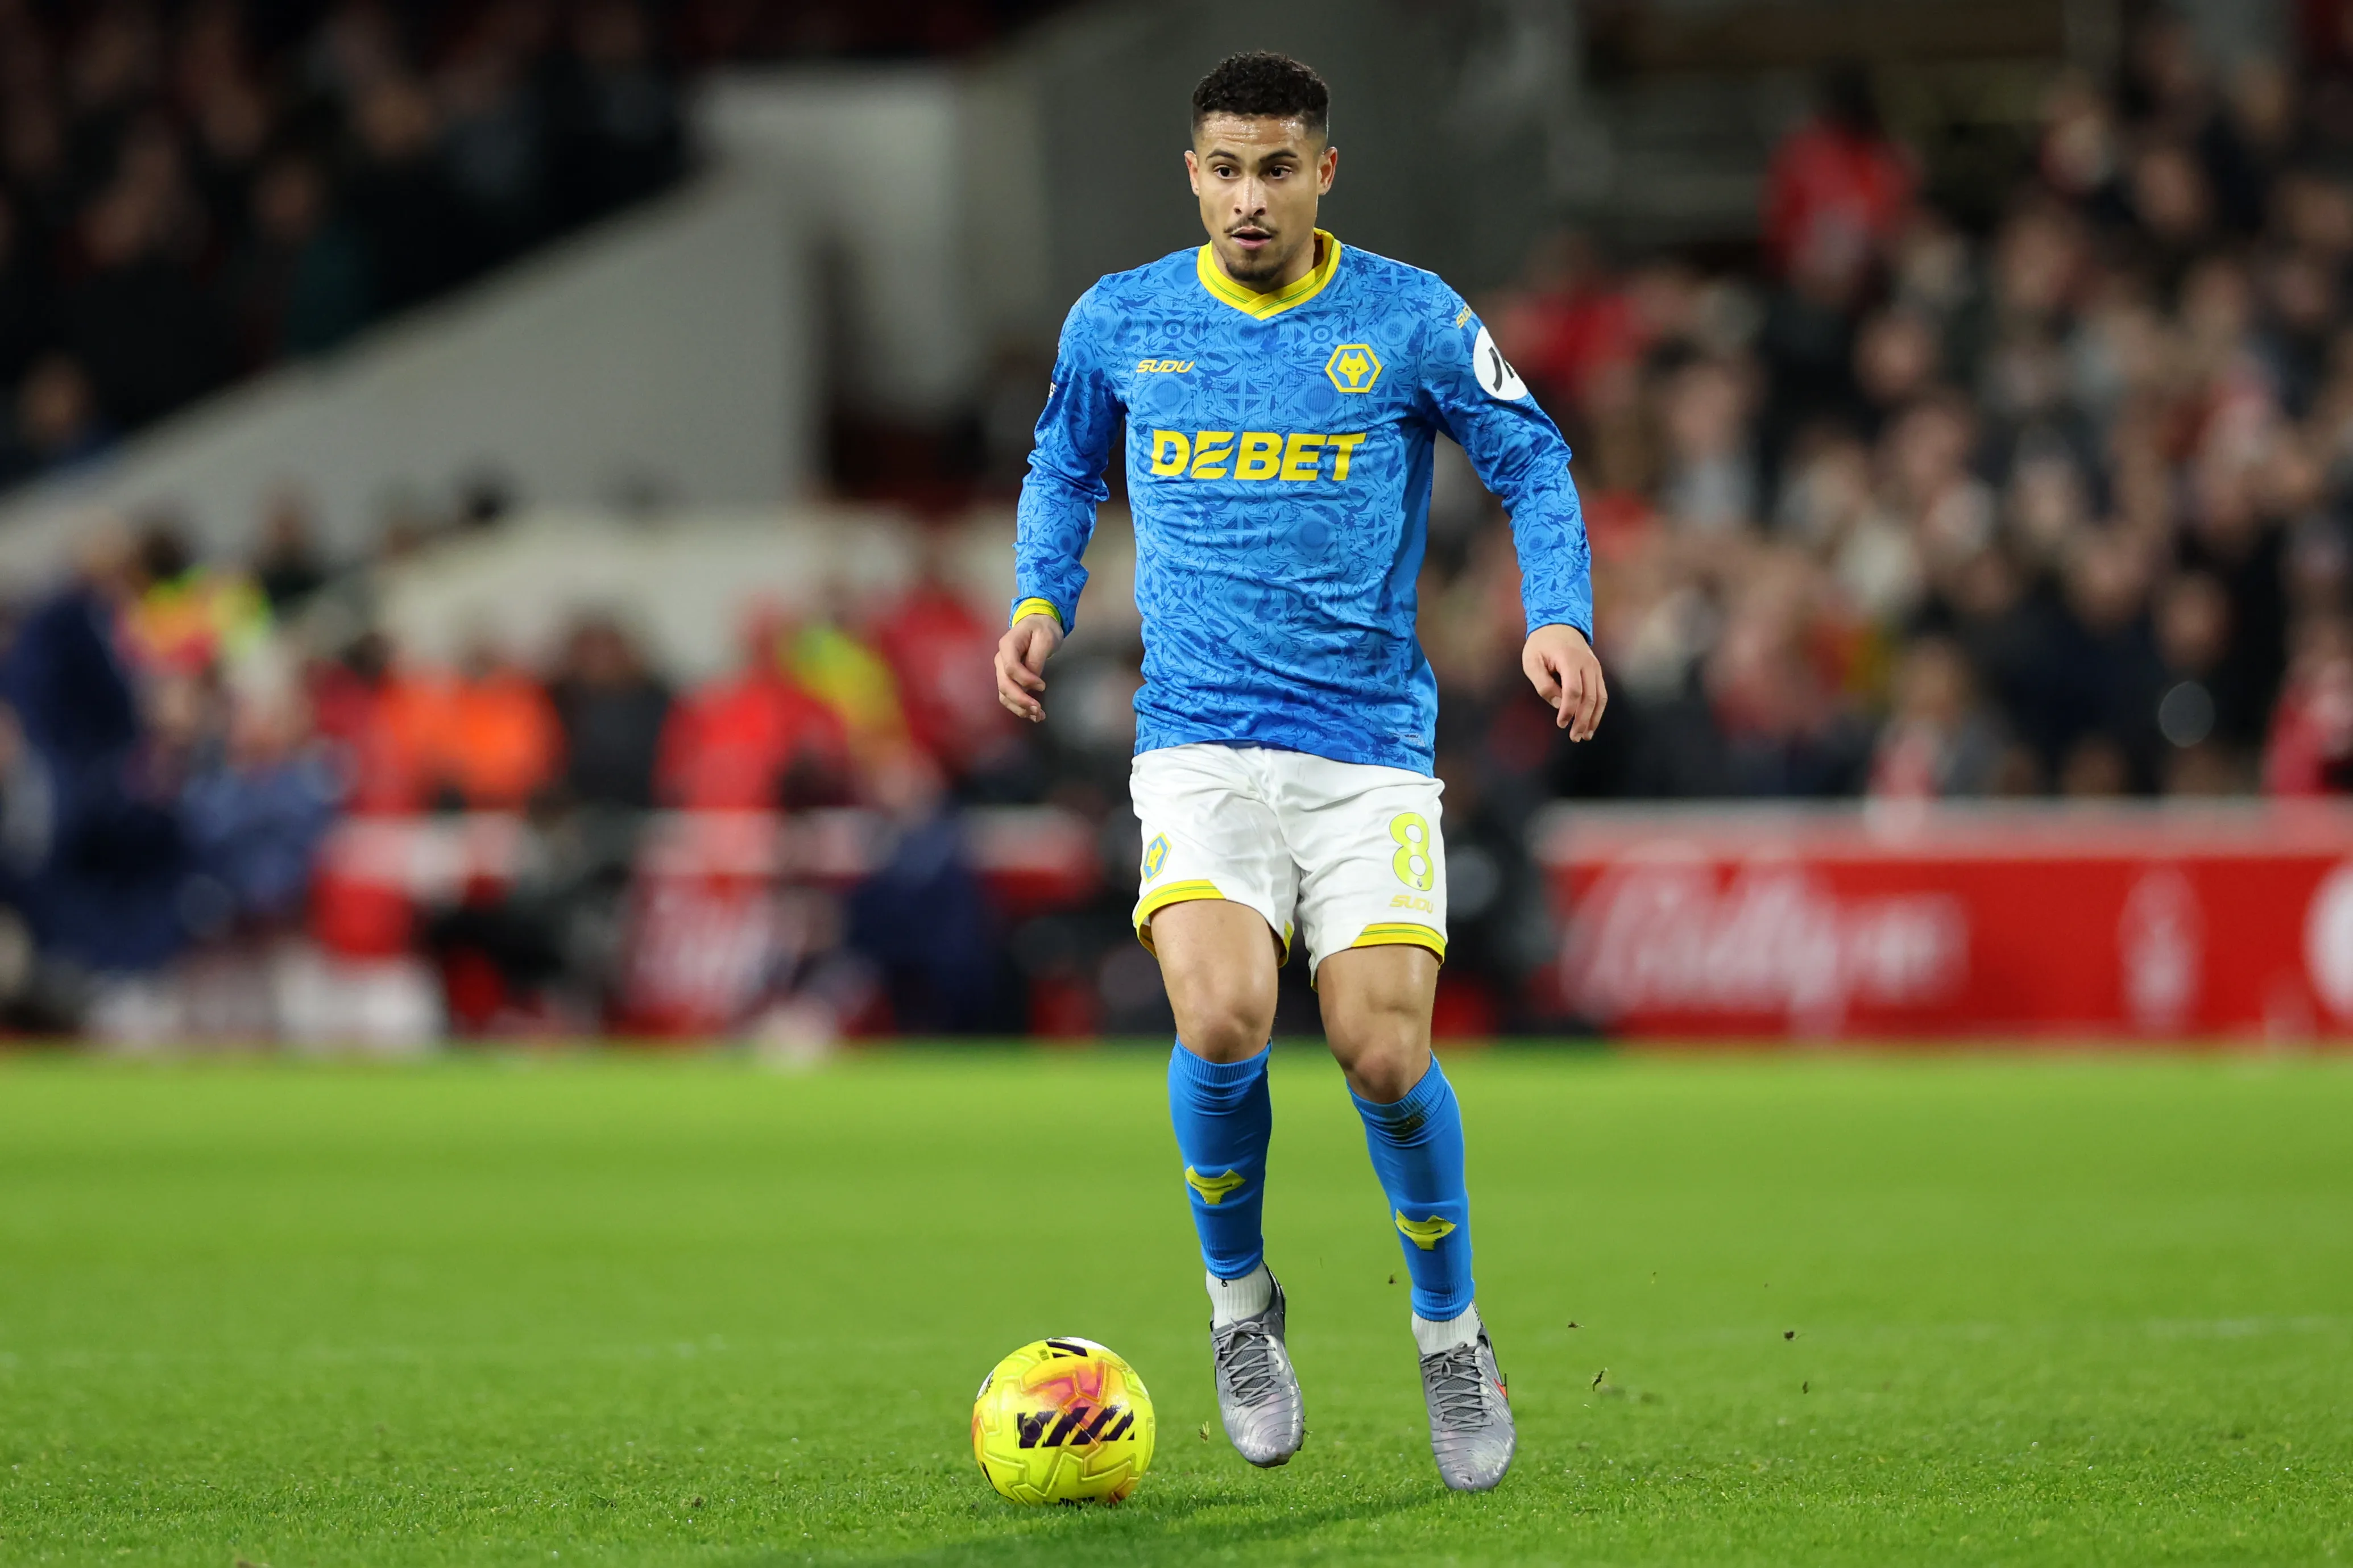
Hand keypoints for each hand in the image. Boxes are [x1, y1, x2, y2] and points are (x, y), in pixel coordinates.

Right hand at [994, 611, 1063, 721]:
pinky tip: (1032, 714)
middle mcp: (1000, 659)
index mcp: (1008, 645)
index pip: (1010, 668)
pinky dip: (1019, 707)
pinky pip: (1008, 696)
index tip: (1042, 685)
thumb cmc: (1042, 628)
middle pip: (1004, 684)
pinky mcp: (1008, 678)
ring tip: (1037, 716)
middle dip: (1020, 700)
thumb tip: (1033, 679)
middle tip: (1038, 709)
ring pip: (1004, 694)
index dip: (1026, 680)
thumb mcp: (1045, 637)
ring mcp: (1002, 670)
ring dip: (1019, 708)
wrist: (1038, 624)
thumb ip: (1037, 658)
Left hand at [1522, 623, 1607, 740]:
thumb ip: (1543, 683)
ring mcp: (1595, 667)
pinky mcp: (1597, 671)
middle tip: (1574, 737)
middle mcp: (1587, 664)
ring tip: (1585, 735)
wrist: (1559, 623)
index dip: (1568, 710)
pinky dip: (1598, 710)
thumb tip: (1557, 704)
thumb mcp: (1532, 661)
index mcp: (1570, 660)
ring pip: (1600, 697)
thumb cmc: (1541, 644)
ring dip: (1594, 718)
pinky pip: (1602, 693)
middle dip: (1583, 720)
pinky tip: (1591, 722)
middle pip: (1590, 697)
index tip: (1561, 723)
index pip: (1573, 691)